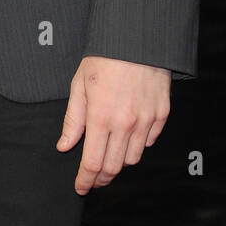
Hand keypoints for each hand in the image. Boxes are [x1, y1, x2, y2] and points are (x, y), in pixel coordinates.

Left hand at [57, 56, 170, 194]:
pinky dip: (138, 145)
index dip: (85, 180)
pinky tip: (128, 136)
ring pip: (133, 158)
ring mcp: (146, 120)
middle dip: (101, 177)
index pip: (92, 162)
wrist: (137, 37)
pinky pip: (149, 141)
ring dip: (120, 162)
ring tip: (110, 155)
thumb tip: (64, 145)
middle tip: (93, 179)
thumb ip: (73, 119)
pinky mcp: (162, 114)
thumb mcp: (79, 84)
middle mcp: (125, 123)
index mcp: (101, 117)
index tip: (81, 187)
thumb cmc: (104, 57)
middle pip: (114, 166)